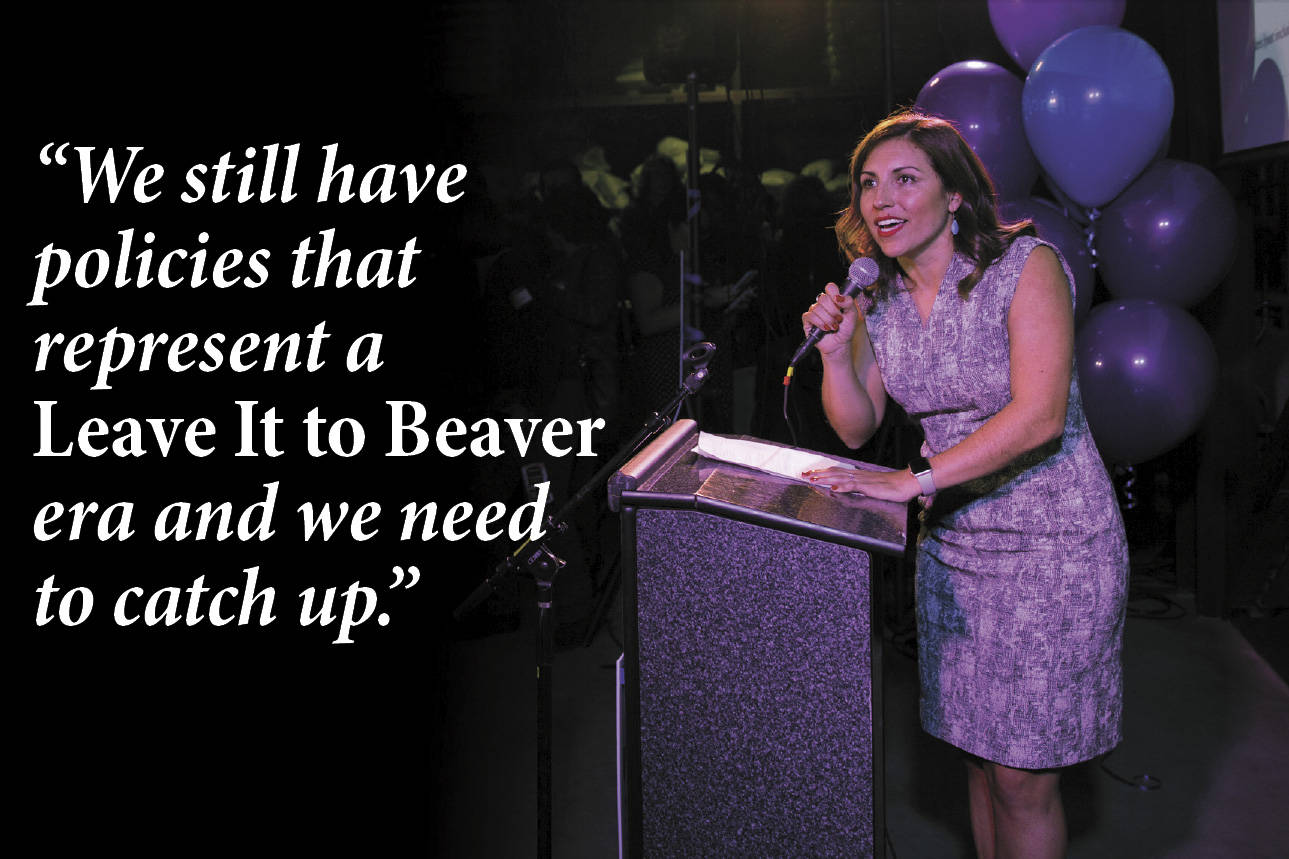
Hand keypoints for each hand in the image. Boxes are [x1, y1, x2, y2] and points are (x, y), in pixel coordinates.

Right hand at [802, 282, 858, 356]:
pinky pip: (810, 316)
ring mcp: (814, 311)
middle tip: (839, 319)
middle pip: (823, 298)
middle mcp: (823, 304)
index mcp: (833, 299)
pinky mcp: (808, 321)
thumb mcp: (852, 315)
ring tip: (834, 327)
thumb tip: (839, 297)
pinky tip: (825, 329)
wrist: (840, 344)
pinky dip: (819, 323)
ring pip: (817, 308)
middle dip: (833, 311)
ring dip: (828, 319)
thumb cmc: (846, 329)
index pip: (830, 287)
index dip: (834, 294)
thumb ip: (849, 303)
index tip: (839, 303)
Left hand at [802, 466, 919, 502]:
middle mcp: (858, 475)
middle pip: (835, 472)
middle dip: (818, 474)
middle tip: (804, 474)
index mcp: (859, 475)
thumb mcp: (872, 486)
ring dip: (825, 478)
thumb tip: (847, 487)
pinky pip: (854, 486)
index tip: (810, 473)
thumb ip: (860, 486)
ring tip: (812, 480)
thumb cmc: (892, 486)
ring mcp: (864, 480)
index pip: (837, 471)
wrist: (907, 482)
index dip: (823, 472)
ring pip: (840, 477)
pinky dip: (842, 487)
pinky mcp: (870, 487)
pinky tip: (833, 488)